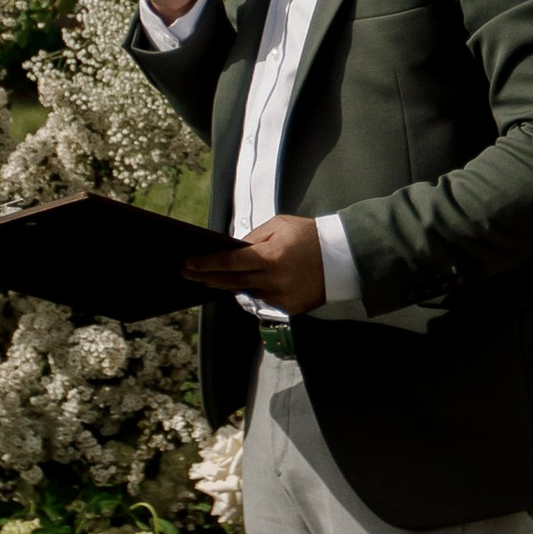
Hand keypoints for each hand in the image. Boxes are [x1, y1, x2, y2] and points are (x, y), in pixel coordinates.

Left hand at [184, 215, 326, 312]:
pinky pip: (264, 298)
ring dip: (230, 284)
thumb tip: (233, 250)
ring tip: (214, 277)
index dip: (206, 264)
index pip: (230, 263)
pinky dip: (257, 289)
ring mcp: (281, 297)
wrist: (343, 258)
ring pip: (246, 291)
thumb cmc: (310, 236)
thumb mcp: (280, 226)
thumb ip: (254, 238)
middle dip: (207, 278)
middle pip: (230, 282)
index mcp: (271, 257)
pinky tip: (253, 281)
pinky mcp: (289, 308)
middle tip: (190, 274)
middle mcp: (273, 280)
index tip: (189, 264)